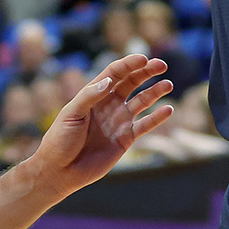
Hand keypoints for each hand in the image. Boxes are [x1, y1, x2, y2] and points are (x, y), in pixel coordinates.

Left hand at [26, 54, 172, 195]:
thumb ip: (90, 96)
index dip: (129, 64)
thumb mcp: (71, 113)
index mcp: (94, 93)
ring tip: (168, 84)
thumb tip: (109, 80)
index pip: (115, 73)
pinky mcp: (126, 138)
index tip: (144, 59)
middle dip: (146, 72)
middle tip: (162, 64)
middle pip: (131, 82)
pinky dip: (157, 118)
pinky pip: (145, 125)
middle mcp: (109, 104)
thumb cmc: (60, 139)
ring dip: (155, 92)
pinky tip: (168, 110)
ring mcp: (119, 120)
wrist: (61, 170)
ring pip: (142, 101)